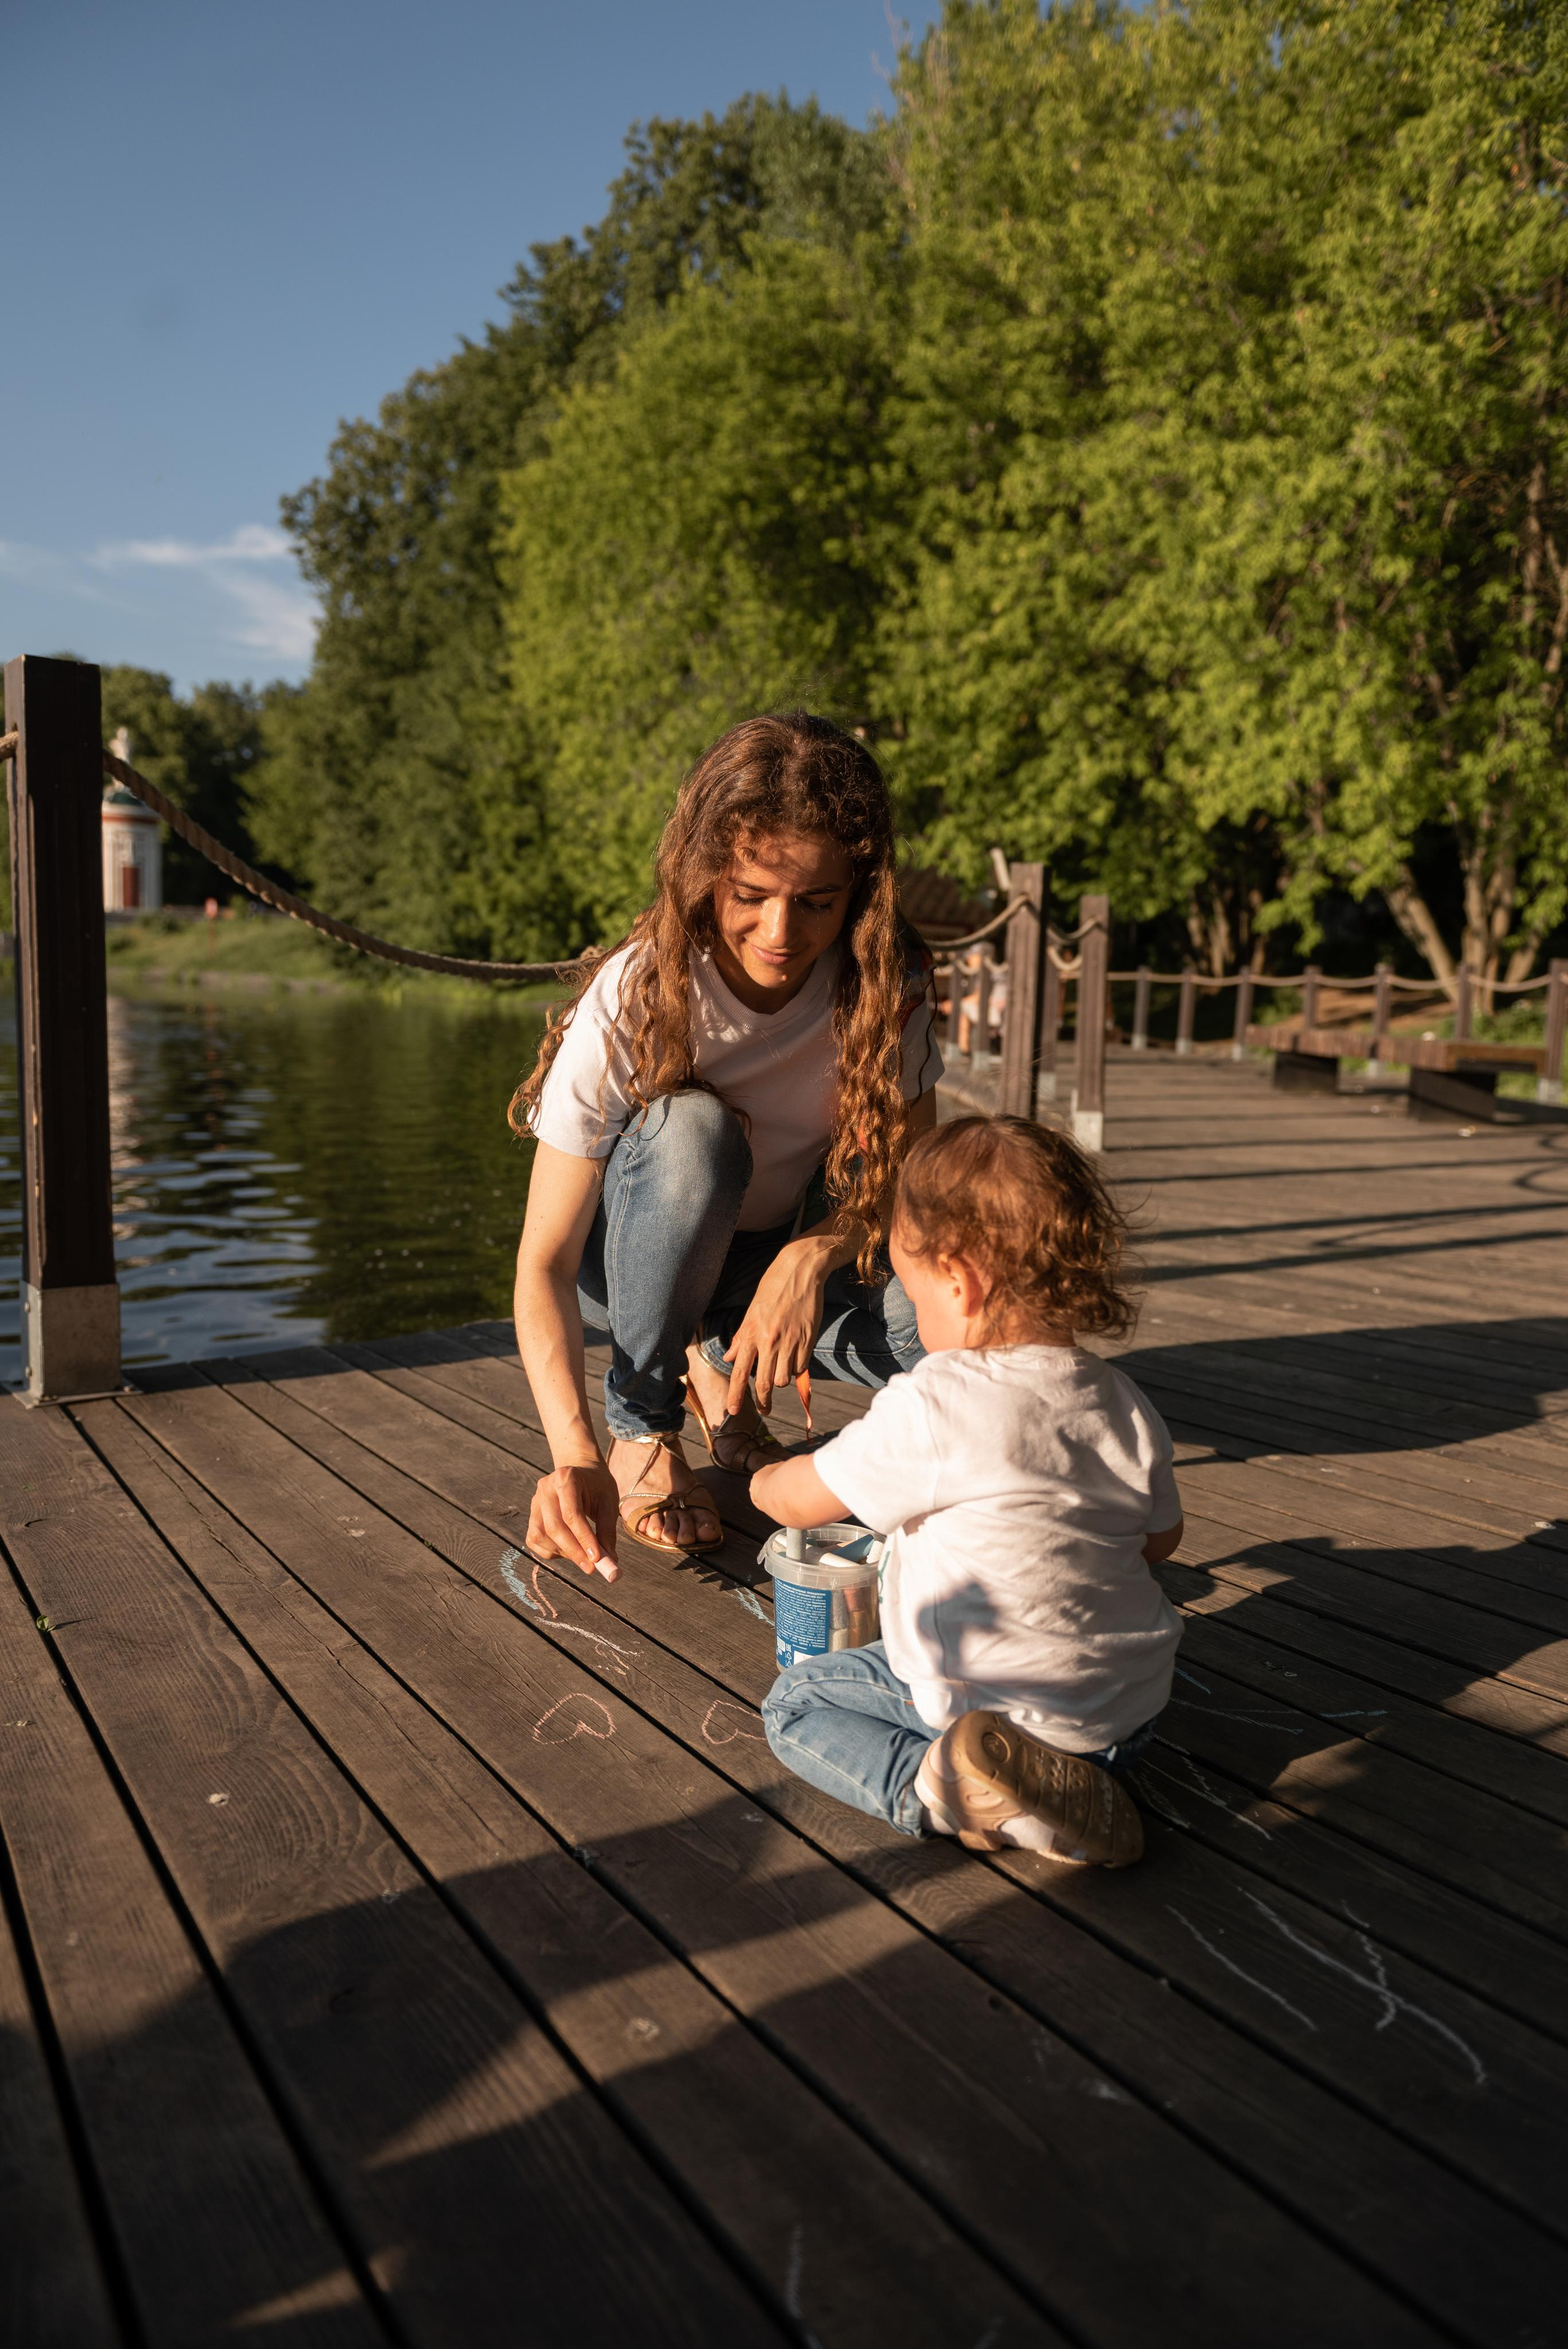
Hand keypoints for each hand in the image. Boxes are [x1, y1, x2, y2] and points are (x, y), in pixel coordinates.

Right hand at [526, 1462, 620, 1580]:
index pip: (571, 1514)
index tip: (596, 1558)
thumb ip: (607, 1529)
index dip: (583, 1538)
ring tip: (583, 1556)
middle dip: (573, 1551)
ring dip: (563, 1552)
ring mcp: (535, 1502)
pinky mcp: (532, 1516)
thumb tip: (609, 1560)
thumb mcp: (608, 1502)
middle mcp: (545, 1488)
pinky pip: (535, 1540)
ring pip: (540, 1535)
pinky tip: (569, 1550)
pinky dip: (552, 1551)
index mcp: (565, 1478)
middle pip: (553, 1527)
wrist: (581, 1474)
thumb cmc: (597, 1487)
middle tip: (591, 1568)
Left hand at [725, 1236, 832, 1415]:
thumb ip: (742, 1337)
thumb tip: (731, 1358)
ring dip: (781, 1380)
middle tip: (765, 1409)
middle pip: (763, 1383)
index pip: (739, 1373)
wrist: (800, 1272)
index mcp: (751, 1333)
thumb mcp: (751, 1311)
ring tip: (780, 1371)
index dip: (735, 1396)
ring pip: (783, 1379)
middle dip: (763, 1402)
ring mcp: (789, 1342)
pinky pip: (800, 1367)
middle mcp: (769, 1341)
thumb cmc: (773, 1289)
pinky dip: (796, 1368)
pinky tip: (794, 1358)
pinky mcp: (807, 1340)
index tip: (733, 1412)